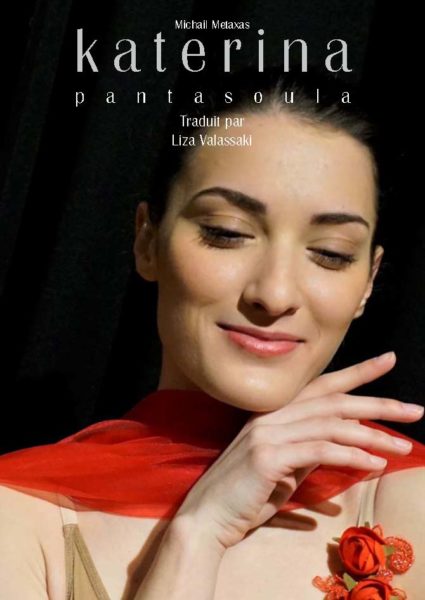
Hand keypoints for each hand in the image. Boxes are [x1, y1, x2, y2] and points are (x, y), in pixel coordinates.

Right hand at [174, 352, 423, 551]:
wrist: (206, 516)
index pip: (322, 385)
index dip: (357, 372)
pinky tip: (373, 463)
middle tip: (414, 410)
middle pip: (333, 401)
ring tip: (403, 446)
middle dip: (377, 404)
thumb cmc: (245, 495)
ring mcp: (268, 433)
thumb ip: (308, 450)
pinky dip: (350, 454)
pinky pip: (318, 450)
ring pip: (330, 423)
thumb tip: (343, 447)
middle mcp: (272, 416)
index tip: (388, 361)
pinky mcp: (268, 457)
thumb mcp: (283, 467)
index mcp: (275, 414)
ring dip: (372, 435)